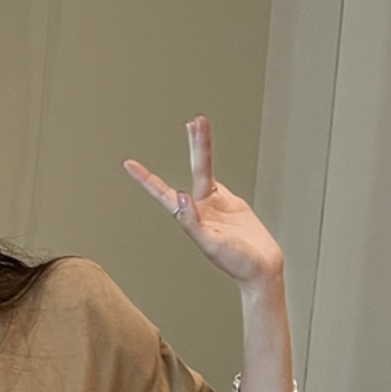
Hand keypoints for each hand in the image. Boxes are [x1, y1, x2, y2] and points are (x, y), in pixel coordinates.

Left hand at [123, 116, 283, 286]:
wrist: (261, 269)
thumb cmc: (237, 264)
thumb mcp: (211, 245)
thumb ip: (193, 222)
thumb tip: (181, 196)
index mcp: (189, 219)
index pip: (163, 194)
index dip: (146, 179)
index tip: (129, 164)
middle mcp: (199, 209)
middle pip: (192, 170)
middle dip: (193, 146)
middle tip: (191, 122)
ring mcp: (215, 205)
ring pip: (205, 168)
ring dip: (202, 146)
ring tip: (199, 123)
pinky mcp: (230, 203)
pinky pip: (215, 179)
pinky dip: (210, 163)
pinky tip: (204, 150)